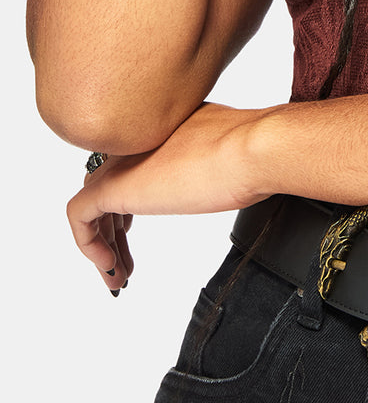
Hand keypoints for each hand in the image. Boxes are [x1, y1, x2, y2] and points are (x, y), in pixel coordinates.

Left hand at [66, 103, 268, 291]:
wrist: (253, 148)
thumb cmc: (251, 152)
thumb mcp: (224, 151)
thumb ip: (207, 158)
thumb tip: (215, 176)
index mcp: (158, 126)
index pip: (126, 165)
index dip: (126, 205)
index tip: (132, 232)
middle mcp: (135, 139)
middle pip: (106, 186)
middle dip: (113, 230)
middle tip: (125, 261)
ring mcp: (123, 160)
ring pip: (93, 204)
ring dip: (104, 245)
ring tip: (117, 275)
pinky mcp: (114, 184)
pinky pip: (80, 217)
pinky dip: (90, 246)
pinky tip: (110, 268)